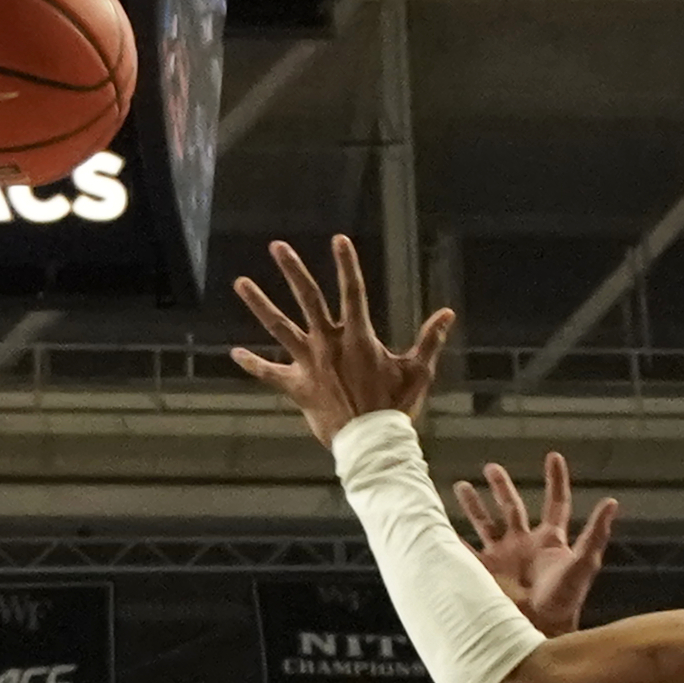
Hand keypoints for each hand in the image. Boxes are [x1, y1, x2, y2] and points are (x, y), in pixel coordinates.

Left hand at [229, 236, 455, 445]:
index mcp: (358, 337)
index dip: (347, 264)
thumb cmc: (395, 408)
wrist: (370, 443)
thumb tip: (448, 313)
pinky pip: (269, 374)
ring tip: (240, 282)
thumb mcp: (417, 372)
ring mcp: (309, 364)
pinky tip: (235, 353)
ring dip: (259, 304)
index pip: (354, 291)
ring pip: (279, 327)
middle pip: (307, 299)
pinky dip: (253, 364)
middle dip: (292, 270)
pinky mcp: (297, 387)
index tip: (338, 239)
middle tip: (277, 246)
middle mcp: (329, 344)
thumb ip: (430, 340)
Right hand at [453, 454, 618, 635]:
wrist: (537, 631)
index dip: (555, 480)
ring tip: (462, 486)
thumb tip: (612, 502)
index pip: (555, 503)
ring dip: (474, 505)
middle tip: (491, 468)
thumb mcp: (583, 565)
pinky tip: (438, 525)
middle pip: (512, 508)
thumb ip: (595, 534)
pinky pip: (464, 550)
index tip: (552, 457)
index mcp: (550, 540)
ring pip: (485, 524)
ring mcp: (502, 557)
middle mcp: (524, 544)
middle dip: (502, 487)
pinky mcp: (483, 572)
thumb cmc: (564, 601)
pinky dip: (450, 538)